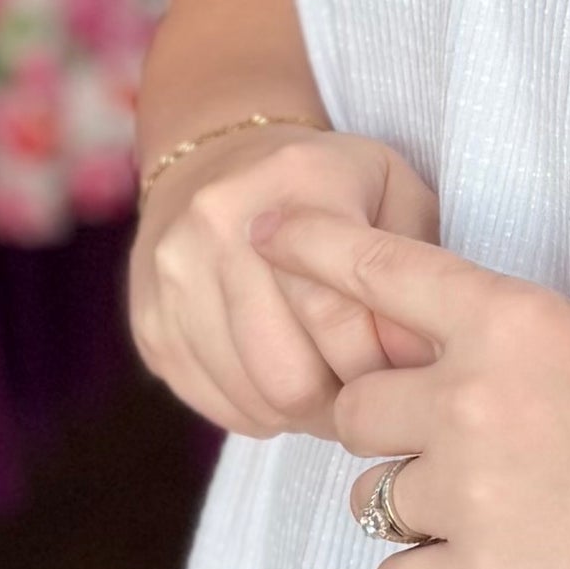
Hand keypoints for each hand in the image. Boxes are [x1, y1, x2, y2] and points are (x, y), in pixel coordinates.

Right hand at [133, 128, 438, 437]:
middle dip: (342, 405)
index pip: (339, 318)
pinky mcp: (149, 322)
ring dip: (302, 415)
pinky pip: (213, 404)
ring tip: (329, 387)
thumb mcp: (393, 190)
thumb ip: (416, 266)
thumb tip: (420, 360)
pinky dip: (259, 411)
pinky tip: (281, 381)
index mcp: (294, 191)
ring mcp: (173, 278)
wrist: (216, 153)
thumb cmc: (327, 183)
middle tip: (369, 399)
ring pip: (253, 400)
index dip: (382, 369)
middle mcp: (219, 229)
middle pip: (291, 377)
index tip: (407, 377)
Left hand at [253, 209, 569, 568]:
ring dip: (412, 507)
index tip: (259, 237)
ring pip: (368, 499)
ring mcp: (474, 494)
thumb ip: (509, 341)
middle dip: (387, 431)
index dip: (310, 251)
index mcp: (510, 324)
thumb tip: (436, 357)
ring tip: (504, 514)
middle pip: (353, 410)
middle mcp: (474, 400)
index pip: (380, 272)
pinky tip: (492, 568)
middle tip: (463, 452)